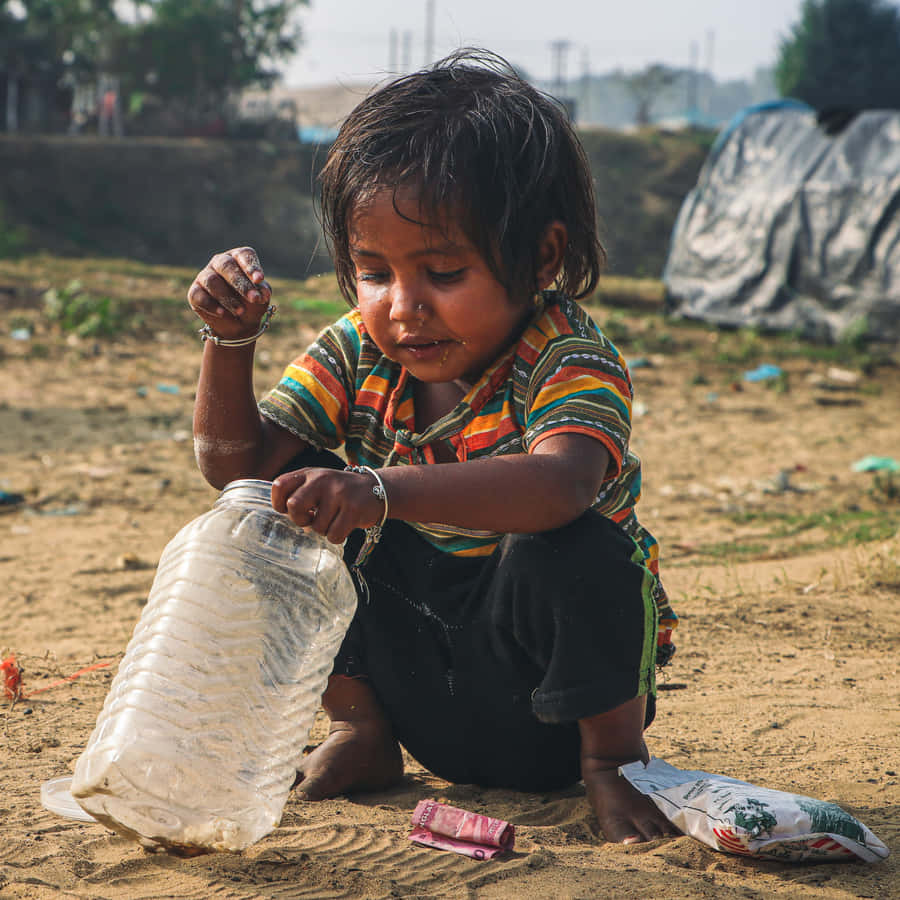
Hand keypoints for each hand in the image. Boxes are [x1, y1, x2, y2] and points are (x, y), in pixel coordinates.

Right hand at [187, 246, 272, 341]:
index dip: (251, 266)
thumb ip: (261, 293)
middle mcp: (220, 263)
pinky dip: (212, 306)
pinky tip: (223, 313)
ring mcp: (205, 276)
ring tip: (240, 311)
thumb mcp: (260, 298)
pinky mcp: (195, 292)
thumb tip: (262, 293)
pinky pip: (200, 296)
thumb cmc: (251, 304)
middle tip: (254, 299)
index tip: (259, 279)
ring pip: (212, 281)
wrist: (239, 324)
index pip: (243, 255)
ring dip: (228, 298)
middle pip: (227, 266)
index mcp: (238, 258)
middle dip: (241, 284)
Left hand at [272, 467, 386, 543]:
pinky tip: (344, 525)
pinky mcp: (353, 509)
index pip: (280, 485)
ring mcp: (338, 493)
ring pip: (316, 527)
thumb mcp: (318, 483)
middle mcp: (322, 480)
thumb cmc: (340, 492)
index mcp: (309, 474)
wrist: (376, 489)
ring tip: (334, 519)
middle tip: (310, 519)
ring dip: (324, 530)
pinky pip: (334, 535)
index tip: (288, 510)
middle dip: (300, 519)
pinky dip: (337, 536)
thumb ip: (299, 493)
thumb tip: (282, 515)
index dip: (279, 503)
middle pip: (293, 506)